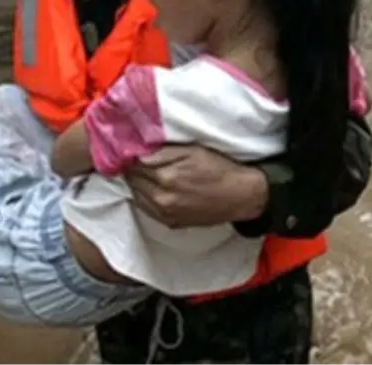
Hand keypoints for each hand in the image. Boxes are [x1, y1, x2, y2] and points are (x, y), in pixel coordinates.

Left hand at [125, 145, 268, 227]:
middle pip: (133, 180)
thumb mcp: (194, 150)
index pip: (135, 163)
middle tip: (136, 159)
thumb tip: (138, 152)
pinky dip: (145, 197)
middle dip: (133, 168)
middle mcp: (161, 197)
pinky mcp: (170, 222)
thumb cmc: (220, 168)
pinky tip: (154, 189)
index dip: (132, 154)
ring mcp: (165, 212)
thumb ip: (164, 152)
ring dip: (138, 183)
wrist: (240, 196)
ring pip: (137, 195)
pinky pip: (147, 208)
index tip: (131, 148)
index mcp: (166, 176)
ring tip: (146, 173)